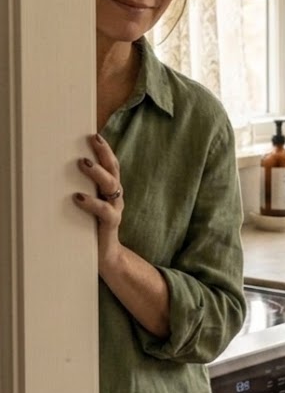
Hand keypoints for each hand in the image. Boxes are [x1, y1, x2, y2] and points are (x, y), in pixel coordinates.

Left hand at [73, 133, 123, 266]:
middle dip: (104, 153)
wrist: (106, 257)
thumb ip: (84, 191)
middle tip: (93, 140)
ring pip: (111, 186)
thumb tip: (60, 174)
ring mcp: (115, 209)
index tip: (94, 136)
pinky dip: (91, 202)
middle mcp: (116, 197)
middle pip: (114, 170)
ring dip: (97, 173)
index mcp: (112, 191)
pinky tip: (78, 196)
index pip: (111, 165)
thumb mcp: (89, 206)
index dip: (105, 150)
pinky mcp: (110, 224)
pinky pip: (104, 210)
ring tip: (83, 162)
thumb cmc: (93, 228)